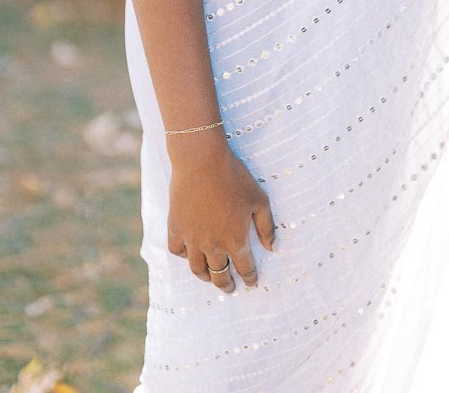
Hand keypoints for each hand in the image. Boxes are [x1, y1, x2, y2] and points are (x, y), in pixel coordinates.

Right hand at [167, 138, 276, 293]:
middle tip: (230, 288)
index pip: (245, 269)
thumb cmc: (234, 176)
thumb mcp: (259, 199)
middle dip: (227, 285)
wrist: (202, 160)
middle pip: (220, 275)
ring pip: (197, 268)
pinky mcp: (175, 227)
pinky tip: (189, 253)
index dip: (250, 278)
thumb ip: (267, 227)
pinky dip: (184, 255)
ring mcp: (192, 238)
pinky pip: (177, 250)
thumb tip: (272, 248)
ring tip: (209, 277)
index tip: (252, 282)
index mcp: (236, 240)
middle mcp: (213, 245)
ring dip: (205, 276)